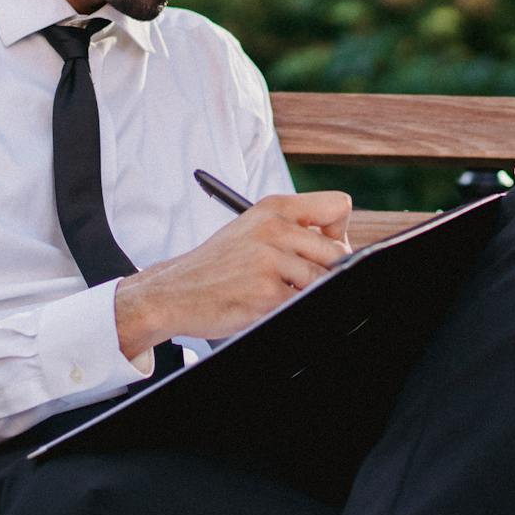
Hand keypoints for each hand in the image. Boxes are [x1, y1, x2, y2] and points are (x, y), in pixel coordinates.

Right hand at [113, 191, 351, 357]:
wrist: (173, 292)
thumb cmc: (216, 265)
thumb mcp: (252, 228)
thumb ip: (293, 229)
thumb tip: (341, 245)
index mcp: (274, 207)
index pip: (338, 206)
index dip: (338, 231)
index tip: (323, 246)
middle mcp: (274, 228)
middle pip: (338, 251)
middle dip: (327, 270)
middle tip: (301, 279)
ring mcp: (271, 261)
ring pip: (323, 280)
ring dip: (306, 291)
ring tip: (277, 291)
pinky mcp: (267, 293)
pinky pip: (302, 303)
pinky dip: (289, 307)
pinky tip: (264, 303)